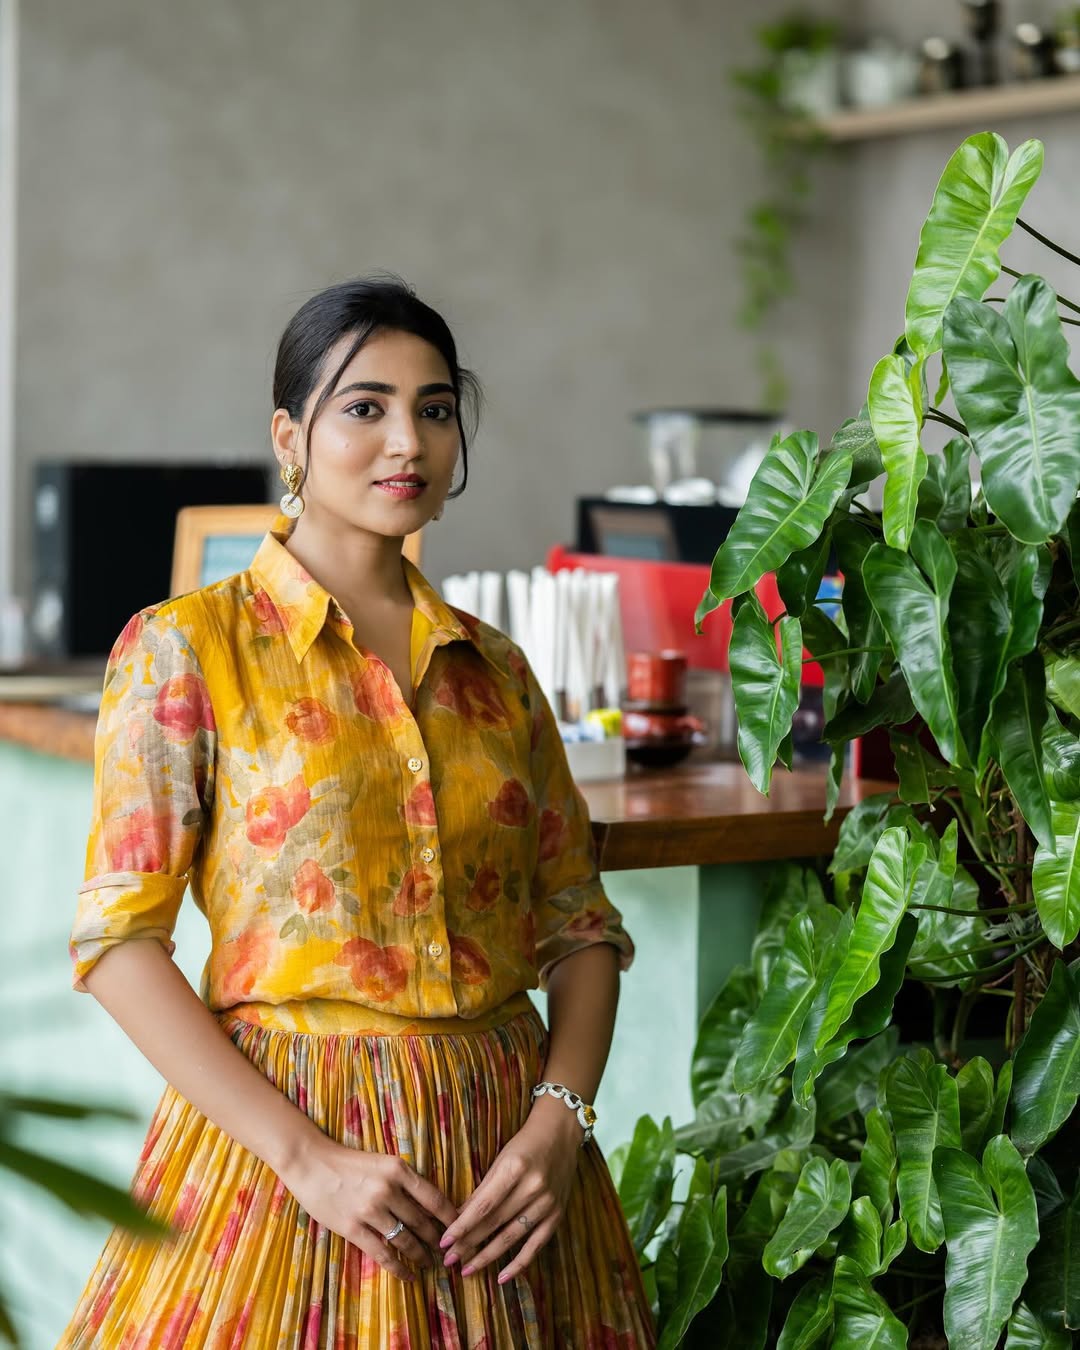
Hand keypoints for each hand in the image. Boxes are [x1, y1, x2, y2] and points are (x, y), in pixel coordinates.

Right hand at [281, 1134, 458, 1281]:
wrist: (311, 1163)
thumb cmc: (348, 1162)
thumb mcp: (382, 1162)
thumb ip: (404, 1180)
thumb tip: (429, 1203)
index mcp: (398, 1169)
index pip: (433, 1197)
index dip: (451, 1217)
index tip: (462, 1228)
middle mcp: (387, 1189)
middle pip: (422, 1221)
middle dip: (438, 1240)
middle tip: (449, 1252)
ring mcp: (370, 1210)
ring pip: (405, 1239)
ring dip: (421, 1255)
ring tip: (430, 1264)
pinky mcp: (353, 1228)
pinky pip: (382, 1253)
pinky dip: (398, 1268)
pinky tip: (408, 1276)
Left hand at [438, 1097, 582, 1283]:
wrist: (561, 1133)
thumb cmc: (524, 1144)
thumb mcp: (501, 1160)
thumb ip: (483, 1190)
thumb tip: (458, 1218)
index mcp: (514, 1169)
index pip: (483, 1206)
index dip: (462, 1226)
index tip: (444, 1242)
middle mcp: (532, 1187)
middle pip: (494, 1223)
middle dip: (469, 1244)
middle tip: (448, 1259)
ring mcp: (547, 1203)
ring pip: (511, 1238)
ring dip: (487, 1257)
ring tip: (466, 1269)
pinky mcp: (557, 1215)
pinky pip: (536, 1245)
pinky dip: (518, 1264)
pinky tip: (501, 1277)